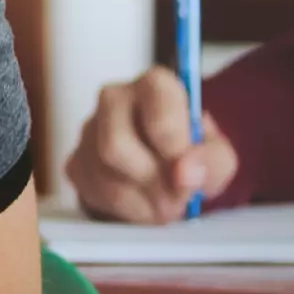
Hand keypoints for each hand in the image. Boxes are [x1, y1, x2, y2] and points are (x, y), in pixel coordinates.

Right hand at [66, 66, 238, 222]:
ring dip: (143, 200)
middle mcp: (114, 99)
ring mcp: (88, 131)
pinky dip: (127, 208)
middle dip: (151, 180)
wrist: (163, 173)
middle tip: (177, 195)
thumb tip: (186, 174)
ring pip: (105, 175)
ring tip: (166, 204)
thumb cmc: (190, 156)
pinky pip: (94, 192)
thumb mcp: (218, 156)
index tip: (186, 165)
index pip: (154, 98)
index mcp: (155, 85)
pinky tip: (144, 202)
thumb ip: (212, 161)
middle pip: (115, 144)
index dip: (171, 140)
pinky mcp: (75, 162)